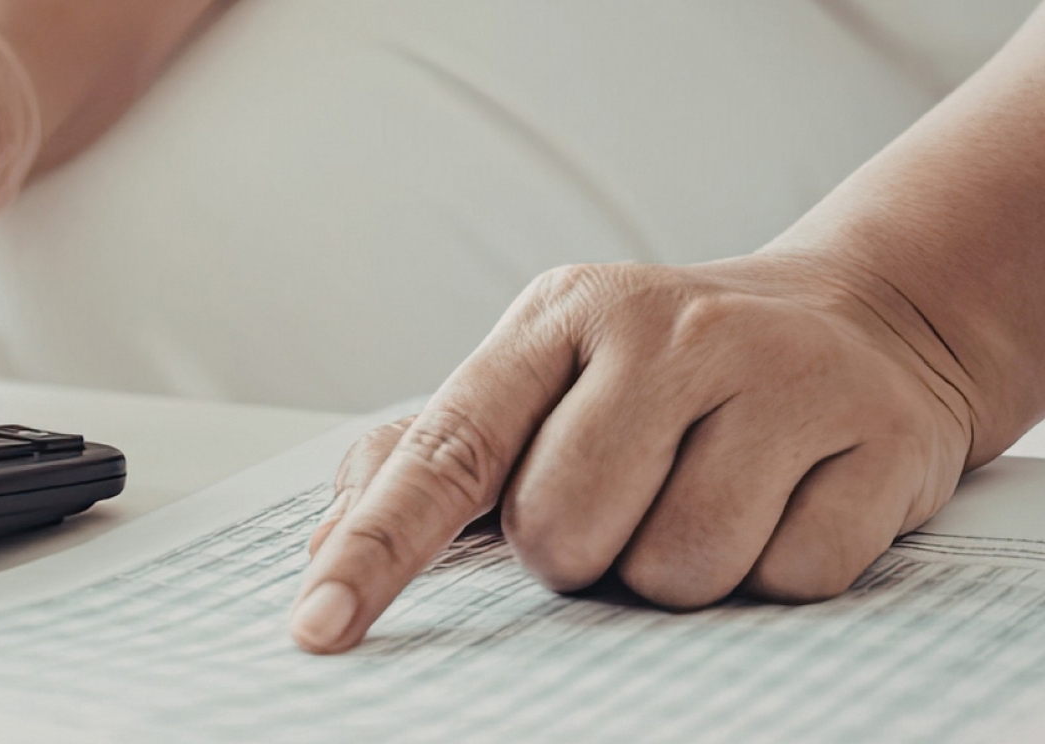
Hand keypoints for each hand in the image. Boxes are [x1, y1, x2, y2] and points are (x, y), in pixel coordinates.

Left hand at [292, 253, 976, 652]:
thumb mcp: (539, 378)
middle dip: (580, 553)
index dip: (378, 546)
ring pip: (676, 571)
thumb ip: (426, 458)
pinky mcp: (878, 440)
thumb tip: (325, 549)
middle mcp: (667, 333)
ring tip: (708, 493)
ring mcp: (782, 378)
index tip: (319, 624)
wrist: (860, 318)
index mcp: (558, 318)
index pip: (447, 449)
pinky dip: (774, 571)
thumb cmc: (664, 371)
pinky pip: (788, 580)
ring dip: (675, 571)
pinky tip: (786, 500)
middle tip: (626, 497)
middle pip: (563, 534)